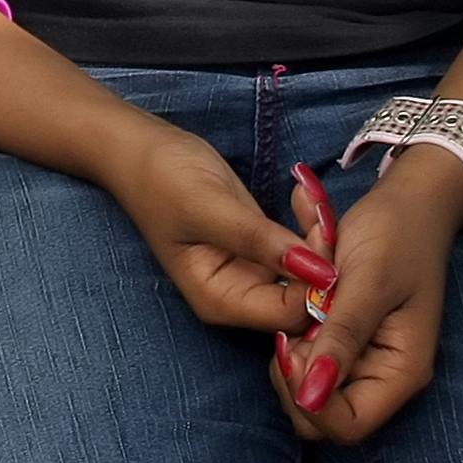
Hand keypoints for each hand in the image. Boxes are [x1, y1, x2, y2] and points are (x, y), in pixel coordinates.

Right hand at [105, 122, 342, 336]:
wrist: (140, 148)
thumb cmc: (163, 178)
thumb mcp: (210, 208)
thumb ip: (261, 242)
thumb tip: (321, 274)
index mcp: (221, 301)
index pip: (289, 314)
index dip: (314, 283)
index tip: (320, 234)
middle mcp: (240, 296)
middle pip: (305, 298)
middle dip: (323, 257)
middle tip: (318, 208)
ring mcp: (252, 272)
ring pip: (309, 273)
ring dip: (319, 237)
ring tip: (308, 194)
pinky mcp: (260, 248)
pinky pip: (301, 249)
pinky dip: (310, 225)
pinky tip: (302, 193)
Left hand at [270, 146, 462, 444]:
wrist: (408, 202)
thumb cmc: (394, 236)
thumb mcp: (365, 282)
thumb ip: (341, 339)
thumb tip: (311, 397)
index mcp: (400, 372)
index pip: (347, 426)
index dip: (309, 400)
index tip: (291, 346)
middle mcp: (383, 376)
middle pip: (323, 416)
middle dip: (296, 379)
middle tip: (291, 326)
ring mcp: (364, 361)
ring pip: (310, 389)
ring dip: (293, 354)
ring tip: (300, 305)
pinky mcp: (346, 343)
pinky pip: (311, 359)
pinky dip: (297, 337)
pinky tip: (301, 302)